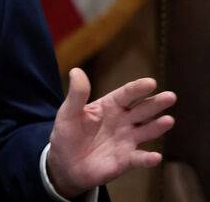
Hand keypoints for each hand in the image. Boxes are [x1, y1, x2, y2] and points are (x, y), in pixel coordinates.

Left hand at [46, 68, 175, 197]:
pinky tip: (155, 157)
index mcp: (110, 106)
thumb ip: (76, 95)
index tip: (150, 83)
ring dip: (158, 126)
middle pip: (142, 110)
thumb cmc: (67, 134)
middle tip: (170, 96)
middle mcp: (123, 121)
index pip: (127, 94)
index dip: (138, 88)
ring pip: (147, 131)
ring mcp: (127, 140)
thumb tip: (76, 71)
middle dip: (156, 103)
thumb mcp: (68, 113)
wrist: (65, 164)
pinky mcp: (127, 160)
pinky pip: (140, 158)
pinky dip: (148, 158)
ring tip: (168, 120)